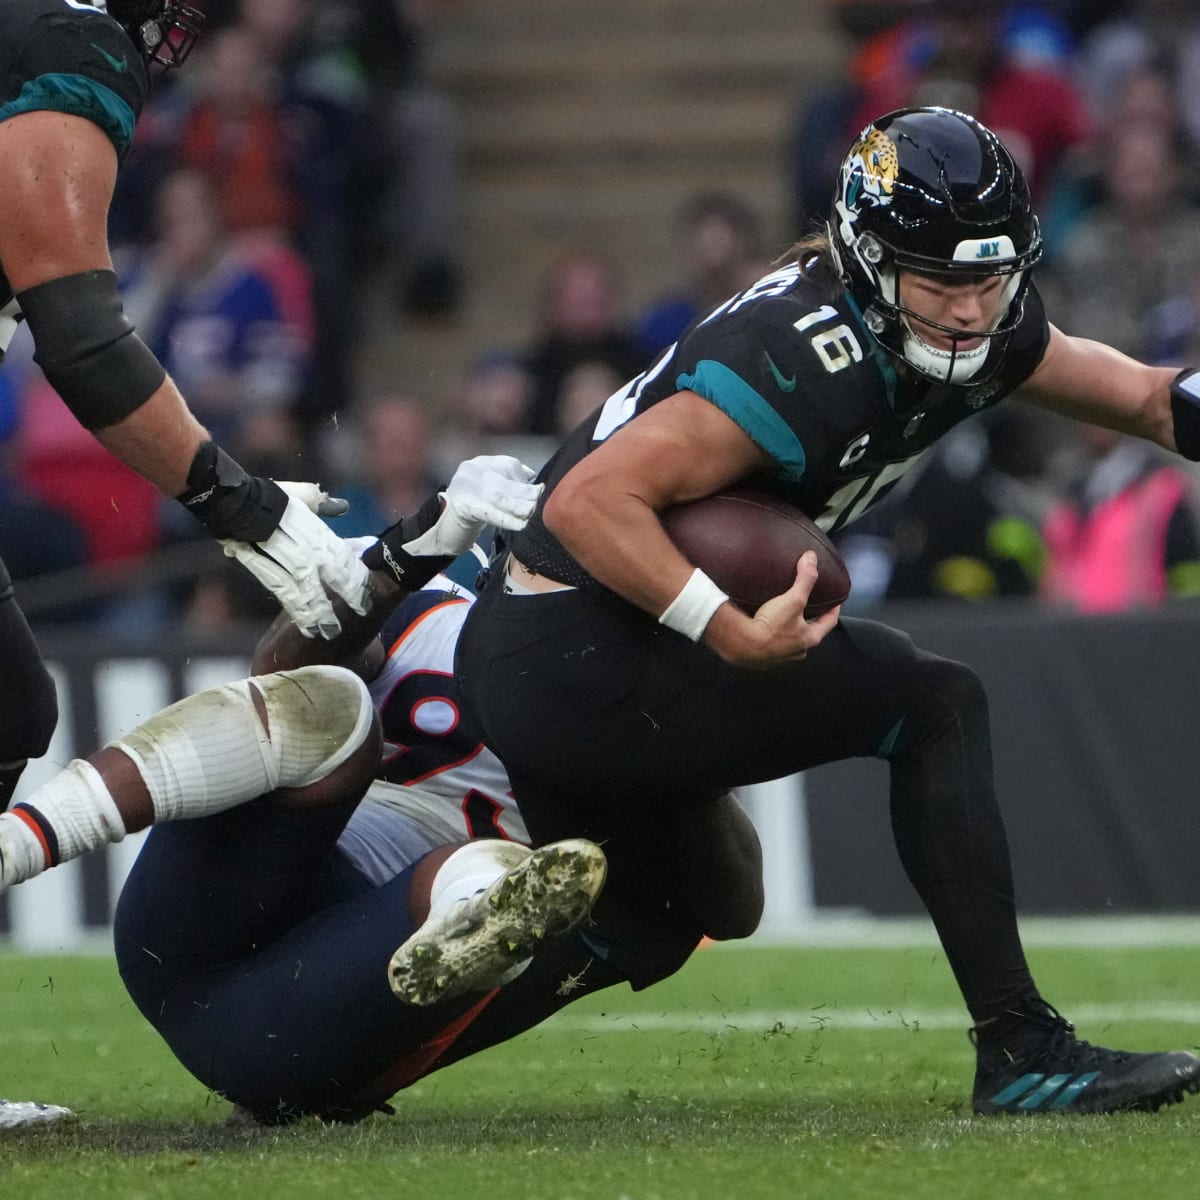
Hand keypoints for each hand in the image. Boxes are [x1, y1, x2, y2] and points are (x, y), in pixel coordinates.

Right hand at [221, 483, 371, 638]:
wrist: (241, 504)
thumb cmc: (275, 497)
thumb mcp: (305, 495)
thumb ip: (324, 505)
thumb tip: (342, 506)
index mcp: (321, 537)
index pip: (347, 562)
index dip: (358, 580)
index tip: (367, 593)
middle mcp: (310, 555)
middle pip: (334, 582)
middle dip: (348, 599)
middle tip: (359, 612)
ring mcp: (290, 567)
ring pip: (311, 596)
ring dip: (321, 615)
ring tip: (328, 632)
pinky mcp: (270, 575)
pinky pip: (288, 598)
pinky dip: (297, 613)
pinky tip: (305, 625)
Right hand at [401, 455, 542, 556]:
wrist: (440, 528)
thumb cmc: (472, 510)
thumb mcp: (491, 490)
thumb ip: (509, 482)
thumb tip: (533, 480)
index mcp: (480, 463)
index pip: (508, 465)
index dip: (524, 479)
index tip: (541, 490)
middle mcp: (470, 469)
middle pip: (504, 481)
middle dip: (525, 493)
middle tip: (541, 502)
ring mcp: (463, 486)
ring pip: (498, 496)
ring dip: (518, 506)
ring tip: (532, 512)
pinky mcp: (461, 506)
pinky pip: (488, 512)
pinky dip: (506, 520)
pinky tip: (520, 526)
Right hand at [707, 552, 840, 667]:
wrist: (742, 645)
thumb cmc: (772, 626)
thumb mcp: (793, 600)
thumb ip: (805, 579)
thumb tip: (812, 558)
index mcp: (810, 639)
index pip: (829, 622)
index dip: (833, 610)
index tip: (834, 602)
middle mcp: (798, 651)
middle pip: (809, 634)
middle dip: (809, 622)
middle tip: (807, 608)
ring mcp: (780, 657)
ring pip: (790, 641)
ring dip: (789, 630)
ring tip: (783, 616)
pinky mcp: (763, 658)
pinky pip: (771, 645)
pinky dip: (771, 636)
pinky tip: (764, 627)